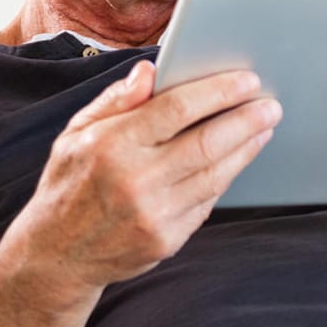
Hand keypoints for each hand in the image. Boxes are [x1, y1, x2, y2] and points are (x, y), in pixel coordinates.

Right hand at [2, 60, 279, 292]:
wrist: (57, 256)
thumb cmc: (68, 184)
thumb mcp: (75, 133)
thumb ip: (115, 100)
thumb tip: (150, 71)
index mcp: (111, 144)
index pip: (177, 109)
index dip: (218, 92)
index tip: (246, 81)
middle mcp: (135, 179)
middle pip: (207, 142)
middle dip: (246, 120)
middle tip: (270, 105)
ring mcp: (154, 214)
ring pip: (216, 174)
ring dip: (246, 149)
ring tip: (262, 129)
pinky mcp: (167, 240)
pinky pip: (207, 202)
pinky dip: (226, 178)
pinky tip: (236, 160)